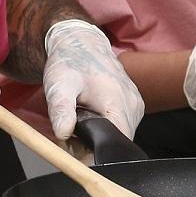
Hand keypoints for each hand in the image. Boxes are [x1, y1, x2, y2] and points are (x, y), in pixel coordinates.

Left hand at [41, 20, 145, 138]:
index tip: (74, 147)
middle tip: (71, 130)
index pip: (115, 144)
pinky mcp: (135, 105)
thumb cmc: (70, 63)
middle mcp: (133, 106)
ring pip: (119, 136)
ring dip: (98, 135)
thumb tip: (63, 133)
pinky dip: (105, 125)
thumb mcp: (59, 85)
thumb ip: (61, 110)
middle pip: (116, 143)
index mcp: (118, 102)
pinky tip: (92, 113)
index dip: (93, 153)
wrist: (81, 43)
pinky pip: (122, 125)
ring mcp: (136, 105)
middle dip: (92, 144)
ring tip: (81, 118)